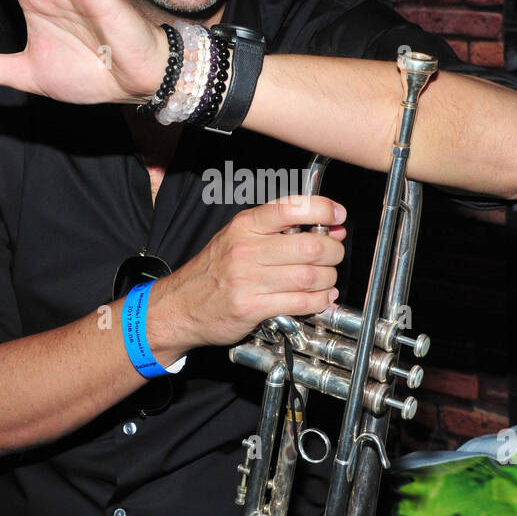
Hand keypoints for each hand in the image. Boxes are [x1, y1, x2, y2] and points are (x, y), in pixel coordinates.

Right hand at [147, 195, 347, 352]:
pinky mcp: (252, 307)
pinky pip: (300, 302)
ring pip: (310, 276)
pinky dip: (319, 301)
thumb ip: (279, 231)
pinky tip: (320, 298)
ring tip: (327, 280)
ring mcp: (248, 280)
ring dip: (328, 279)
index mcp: (244, 226)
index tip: (337, 215)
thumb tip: (329, 229)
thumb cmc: (214, 271)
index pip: (291, 207)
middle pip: (309, 246)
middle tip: (334, 255)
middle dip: (333, 251)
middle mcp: (246, 250)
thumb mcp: (238, 238)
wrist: (179, 306)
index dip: (323, 209)